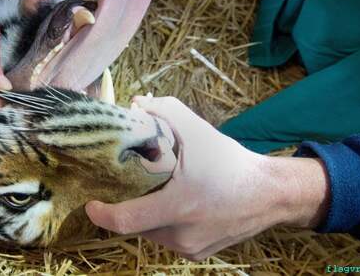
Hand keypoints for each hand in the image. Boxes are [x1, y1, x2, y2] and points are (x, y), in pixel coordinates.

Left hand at [86, 96, 329, 259]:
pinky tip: (173, 203)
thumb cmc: (231, 162)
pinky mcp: (197, 254)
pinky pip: (167, 238)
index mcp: (177, 206)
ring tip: (153, 191)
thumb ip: (164, 112)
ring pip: (151, 232)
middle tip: (122, 186)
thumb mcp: (198, 130)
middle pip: (136, 224)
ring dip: (145, 213)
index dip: (101, 213)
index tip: (90, 203)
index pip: (125, 220)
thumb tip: (135, 105)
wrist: (269, 194)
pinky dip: (162, 223)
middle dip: (125, 205)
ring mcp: (189, 248)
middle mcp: (180, 233)